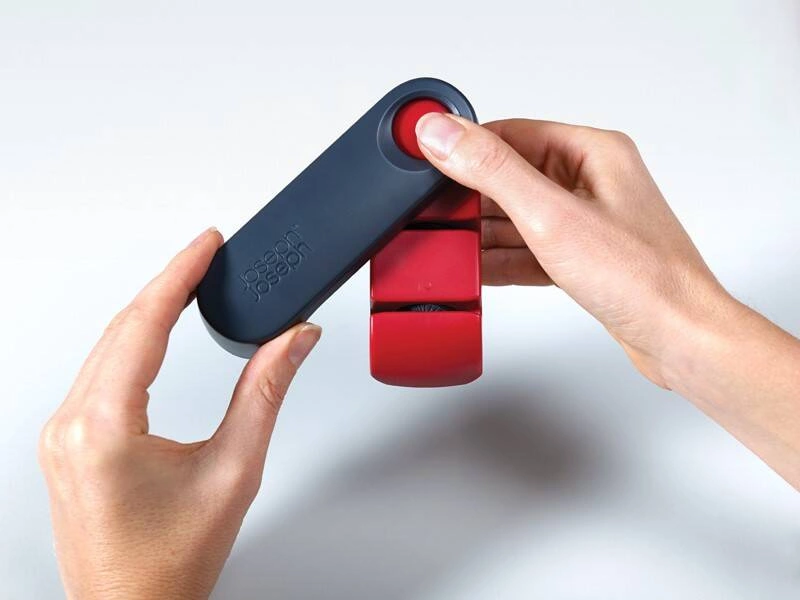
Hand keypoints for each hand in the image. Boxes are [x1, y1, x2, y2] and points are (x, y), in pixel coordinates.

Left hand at [38, 228, 321, 598]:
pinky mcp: (66, 443)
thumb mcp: (234, 471)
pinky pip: (96, 372)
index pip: (144, 324)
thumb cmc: (170, 562)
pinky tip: (152, 330)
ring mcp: (61, 435)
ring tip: (186, 283)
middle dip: (166, 284)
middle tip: (205, 255)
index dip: (179, 274)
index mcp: (104, 428)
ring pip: (105, 347)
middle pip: (121, 327)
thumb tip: (292, 342)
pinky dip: (130, 341)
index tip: (206, 245)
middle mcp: (71, 426)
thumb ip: (265, 394)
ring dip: (147, 310)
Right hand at [415, 115, 799, 489]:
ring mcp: (586, 221)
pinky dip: (502, 259)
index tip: (426, 162)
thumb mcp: (551, 216)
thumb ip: (492, 172)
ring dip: (483, 233)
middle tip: (432, 214)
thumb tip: (444, 134)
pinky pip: (528, 248)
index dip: (466, 148)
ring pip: (517, 216)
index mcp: (592, 152)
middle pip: (511, 177)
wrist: (679, 338)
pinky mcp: (582, 257)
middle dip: (471, 198)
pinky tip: (476, 270)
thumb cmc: (641, 278)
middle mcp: (591, 181)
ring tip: (447, 246)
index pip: (512, 133)